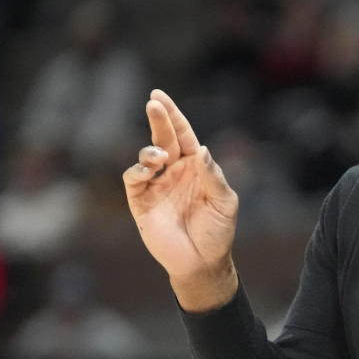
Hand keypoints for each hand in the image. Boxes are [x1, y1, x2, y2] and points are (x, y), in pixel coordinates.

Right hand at [123, 89, 238, 311]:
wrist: (201, 263)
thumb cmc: (217, 232)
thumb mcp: (224, 202)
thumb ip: (213, 176)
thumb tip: (200, 149)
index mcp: (196, 166)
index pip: (183, 135)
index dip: (173, 115)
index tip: (159, 96)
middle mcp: (174, 171)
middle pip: (164, 138)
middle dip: (159, 119)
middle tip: (153, 102)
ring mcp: (157, 186)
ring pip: (147, 157)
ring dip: (151, 151)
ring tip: (160, 157)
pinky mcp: (141, 203)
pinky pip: (134, 180)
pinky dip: (138, 171)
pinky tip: (149, 171)